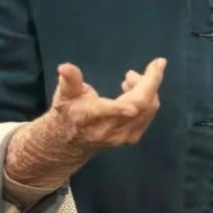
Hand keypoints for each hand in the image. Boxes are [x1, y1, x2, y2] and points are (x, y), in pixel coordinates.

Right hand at [7, 58, 165, 191]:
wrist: (70, 145)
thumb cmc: (67, 114)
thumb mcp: (63, 95)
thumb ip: (69, 81)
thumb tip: (64, 67)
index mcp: (87, 117)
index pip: (106, 110)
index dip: (120, 101)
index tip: (132, 84)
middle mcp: (107, 130)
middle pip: (139, 106)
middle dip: (146, 82)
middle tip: (131, 73)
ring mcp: (122, 136)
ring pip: (148, 109)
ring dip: (146, 89)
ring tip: (129, 79)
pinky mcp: (132, 138)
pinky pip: (149, 114)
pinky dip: (147, 99)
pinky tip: (132, 92)